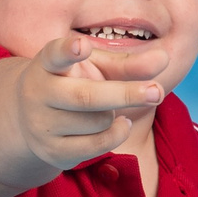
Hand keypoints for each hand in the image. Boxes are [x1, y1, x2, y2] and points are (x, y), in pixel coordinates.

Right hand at [5, 34, 167, 171]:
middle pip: (86, 97)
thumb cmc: (73, 83)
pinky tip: (120, 124)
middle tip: (157, 91)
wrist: (33, 119)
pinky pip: (97, 146)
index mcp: (46, 65)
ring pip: (96, 122)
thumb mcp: (96, 68)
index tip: (82, 45)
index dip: (67, 50)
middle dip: (125, 94)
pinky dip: (117, 134)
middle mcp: (37, 94)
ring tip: (114, 109)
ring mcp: (42, 125)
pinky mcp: (52, 151)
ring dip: (117, 115)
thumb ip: (128, 64)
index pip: (54, 55)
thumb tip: (164, 59)